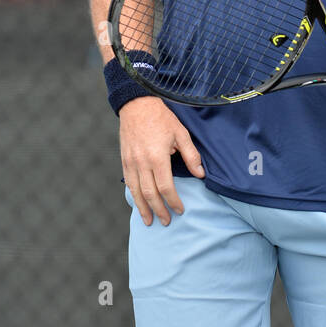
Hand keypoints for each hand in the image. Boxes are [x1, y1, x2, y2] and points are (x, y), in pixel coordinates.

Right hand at [118, 95, 203, 225]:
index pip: (166, 187)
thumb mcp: (181, 133)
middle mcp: (142, 162)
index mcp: (157, 157)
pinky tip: (139, 204)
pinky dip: (134, 196)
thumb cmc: (161, 118)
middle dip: (159, 210)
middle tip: (167, 221)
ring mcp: (131, 162)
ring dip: (143, 208)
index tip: (180, 210)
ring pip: (136, 192)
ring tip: (150, 221)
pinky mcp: (124, 160)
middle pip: (150, 194)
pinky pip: (129, 183)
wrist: (137, 105)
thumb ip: (191, 155)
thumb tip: (200, 174)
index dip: (174, 201)